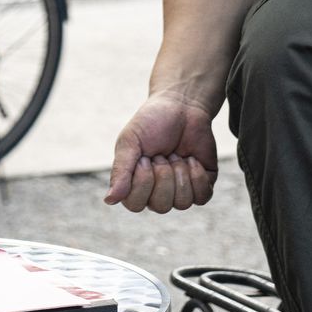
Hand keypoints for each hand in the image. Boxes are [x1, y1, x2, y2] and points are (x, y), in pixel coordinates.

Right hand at [104, 90, 219, 213]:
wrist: (182, 105)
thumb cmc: (151, 122)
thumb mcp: (130, 142)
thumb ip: (120, 171)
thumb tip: (109, 200)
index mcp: (135, 185)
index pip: (135, 204)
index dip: (142, 181)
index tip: (145, 157)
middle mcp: (157, 193)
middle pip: (160, 206)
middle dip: (163, 174)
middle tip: (162, 153)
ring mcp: (180, 191)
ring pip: (182, 203)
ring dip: (180, 173)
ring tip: (177, 155)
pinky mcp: (202, 185)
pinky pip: (202, 196)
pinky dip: (197, 175)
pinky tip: (192, 159)